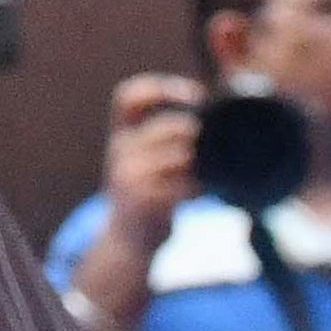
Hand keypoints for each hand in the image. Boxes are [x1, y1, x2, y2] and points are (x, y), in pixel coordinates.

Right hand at [99, 74, 201, 242]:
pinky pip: (184, 184)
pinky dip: (199, 187)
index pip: (129, 97)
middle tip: (211, 147)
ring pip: (181, 155)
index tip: (196, 95)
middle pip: (169, 126)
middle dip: (196, 134)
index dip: (162, 88)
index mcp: (120, 135)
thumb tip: (210, 111)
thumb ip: (163, 136)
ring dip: (201, 165)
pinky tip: (200, 192)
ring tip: (205, 174)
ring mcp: (129, 177)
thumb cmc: (145, 194)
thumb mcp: (141, 159)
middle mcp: (119, 151)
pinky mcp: (143, 200)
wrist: (126, 242)